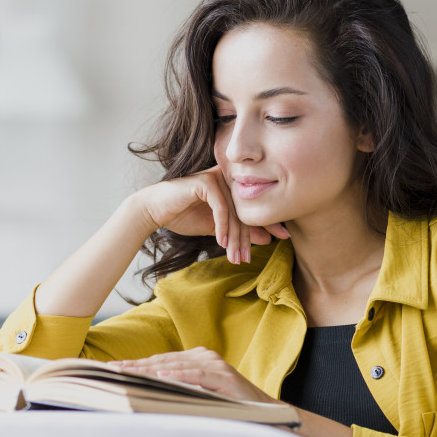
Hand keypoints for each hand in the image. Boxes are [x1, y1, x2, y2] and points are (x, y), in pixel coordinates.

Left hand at [108, 347, 276, 404]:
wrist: (264, 412)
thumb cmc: (228, 407)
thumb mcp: (199, 396)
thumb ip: (178, 390)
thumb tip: (146, 394)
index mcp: (196, 359)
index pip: (159, 362)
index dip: (136, 365)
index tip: (113, 369)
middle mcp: (203, 357)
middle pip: (162, 361)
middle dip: (135, 366)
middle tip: (111, 370)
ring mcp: (214, 364)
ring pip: (174, 365)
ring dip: (148, 369)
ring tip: (127, 372)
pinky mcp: (223, 375)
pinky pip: (195, 375)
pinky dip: (176, 375)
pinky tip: (159, 377)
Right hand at [135, 167, 289, 263]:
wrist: (154, 210)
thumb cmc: (184, 216)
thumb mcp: (218, 228)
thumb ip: (239, 230)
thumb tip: (267, 239)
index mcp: (233, 185)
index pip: (255, 205)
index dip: (268, 222)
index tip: (281, 238)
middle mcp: (228, 177)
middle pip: (246, 209)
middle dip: (248, 238)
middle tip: (247, 259)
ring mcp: (217, 177)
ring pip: (235, 211)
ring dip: (235, 238)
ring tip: (235, 257)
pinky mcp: (206, 181)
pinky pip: (221, 208)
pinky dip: (222, 227)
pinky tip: (222, 243)